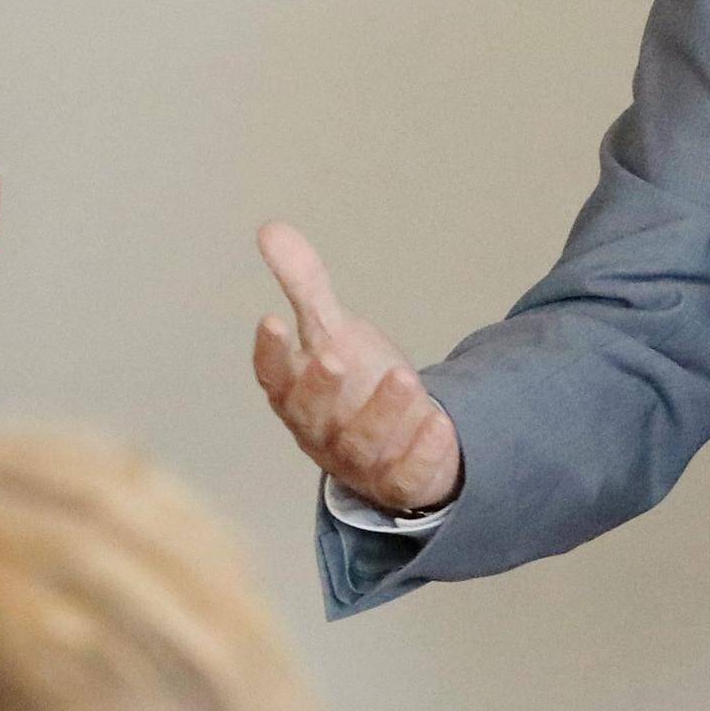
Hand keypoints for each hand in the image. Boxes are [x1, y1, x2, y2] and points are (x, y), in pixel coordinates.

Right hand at [251, 223, 463, 520]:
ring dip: (382, 413)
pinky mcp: (398, 481)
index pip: (272, 378)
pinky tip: (439, 422)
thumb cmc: (354, 381)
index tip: (271, 319)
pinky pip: (407, 475)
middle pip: (311, 415)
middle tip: (333, 356)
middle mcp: (319, 433)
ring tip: (405, 377)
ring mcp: (358, 462)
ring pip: (362, 444)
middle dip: (321, 388)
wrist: (399, 438)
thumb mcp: (332, 330)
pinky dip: (422, 451)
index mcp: (295, 396)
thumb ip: (305, 286)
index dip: (269, 352)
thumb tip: (270, 228)